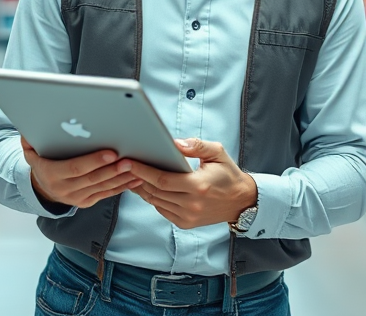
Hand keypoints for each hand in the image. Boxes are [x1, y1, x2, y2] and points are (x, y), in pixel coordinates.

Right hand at [21, 136, 142, 208]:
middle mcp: (64, 189)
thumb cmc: (42, 162)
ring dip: (121, 178)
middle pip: (93, 179)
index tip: (112, 153)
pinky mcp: (88, 202)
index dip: (94, 161)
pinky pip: (107, 194)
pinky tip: (136, 179)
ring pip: (103, 188)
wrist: (42, 188)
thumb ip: (30, 140)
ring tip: (138, 168)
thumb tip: (29, 130)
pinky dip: (123, 187)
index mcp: (51, 175)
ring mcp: (77, 198)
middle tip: (130, 160)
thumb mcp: (30, 151)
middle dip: (113, 170)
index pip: (75, 168)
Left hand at [127, 139, 257, 230]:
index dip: (143, 171)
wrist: (240, 201)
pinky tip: (147, 187)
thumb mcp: (217, 153)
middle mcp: (191, 204)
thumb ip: (196, 146)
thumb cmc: (227, 174)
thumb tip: (175, 143)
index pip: (162, 179)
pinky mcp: (185, 223)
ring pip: (156, 202)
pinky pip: (162, 210)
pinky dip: (153, 198)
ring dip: (142, 189)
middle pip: (155, 191)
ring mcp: (187, 217)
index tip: (129, 162)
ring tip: (132, 175)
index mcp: (198, 186)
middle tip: (125, 165)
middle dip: (138, 178)